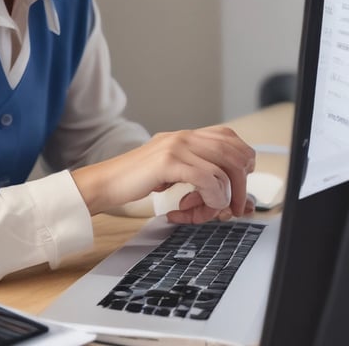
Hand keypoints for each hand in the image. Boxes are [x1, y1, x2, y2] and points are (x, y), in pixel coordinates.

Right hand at [71, 125, 255, 223]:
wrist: (105, 183)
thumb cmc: (136, 181)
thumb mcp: (171, 170)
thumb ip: (196, 173)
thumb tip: (230, 198)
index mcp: (186, 136)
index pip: (230, 138)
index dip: (243, 163)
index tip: (237, 187)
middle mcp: (185, 136)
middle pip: (235, 154)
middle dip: (240, 185)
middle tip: (233, 208)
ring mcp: (177, 147)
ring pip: (224, 169)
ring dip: (224, 198)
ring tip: (207, 212)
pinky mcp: (168, 162)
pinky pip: (207, 180)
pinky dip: (211, 199)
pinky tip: (196, 209)